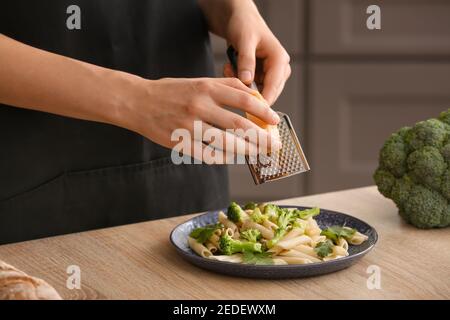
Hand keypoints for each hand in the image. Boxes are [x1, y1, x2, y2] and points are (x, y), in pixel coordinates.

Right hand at [122, 77, 280, 161]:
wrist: (138, 102)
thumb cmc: (172, 91)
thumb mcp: (198, 81)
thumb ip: (225, 87)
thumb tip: (253, 96)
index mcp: (206, 88)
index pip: (244, 100)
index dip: (264, 111)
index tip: (275, 120)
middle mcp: (199, 106)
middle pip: (239, 125)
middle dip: (261, 137)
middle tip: (273, 144)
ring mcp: (189, 126)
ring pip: (225, 143)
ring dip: (246, 150)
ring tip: (257, 153)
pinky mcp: (179, 142)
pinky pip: (207, 155)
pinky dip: (223, 158)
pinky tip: (232, 158)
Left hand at [222, 2, 290, 104]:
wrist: (239, 19)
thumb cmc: (244, 24)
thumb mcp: (244, 40)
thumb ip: (246, 60)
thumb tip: (247, 82)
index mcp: (280, 60)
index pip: (273, 87)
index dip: (262, 102)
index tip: (250, 113)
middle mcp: (279, 69)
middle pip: (267, 93)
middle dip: (248, 91)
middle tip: (232, 76)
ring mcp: (271, 74)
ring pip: (257, 92)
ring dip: (241, 85)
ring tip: (230, 67)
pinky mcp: (262, 76)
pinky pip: (250, 87)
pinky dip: (239, 81)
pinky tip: (231, 68)